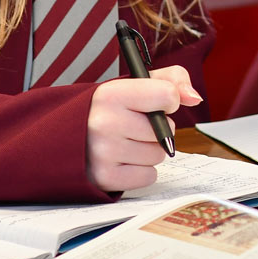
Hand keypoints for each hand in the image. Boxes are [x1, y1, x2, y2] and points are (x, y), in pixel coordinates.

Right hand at [86, 65, 199, 192]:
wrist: (63, 139)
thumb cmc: (107, 110)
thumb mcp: (132, 85)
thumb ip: (170, 80)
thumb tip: (194, 98)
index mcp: (110, 94)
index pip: (167, 95)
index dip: (168, 100)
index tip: (153, 103)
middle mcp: (104, 123)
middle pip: (167, 130)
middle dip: (158, 129)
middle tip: (133, 126)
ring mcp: (102, 153)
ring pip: (159, 154)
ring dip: (149, 150)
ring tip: (125, 143)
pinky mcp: (104, 178)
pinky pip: (148, 176)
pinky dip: (140, 171)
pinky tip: (122, 161)